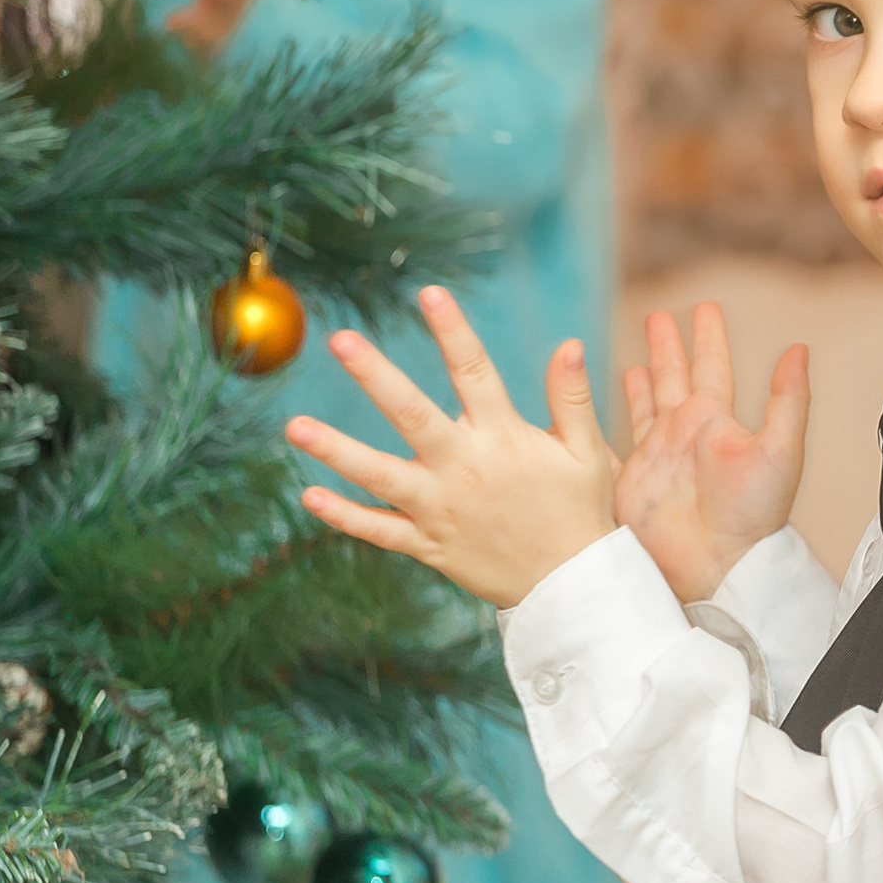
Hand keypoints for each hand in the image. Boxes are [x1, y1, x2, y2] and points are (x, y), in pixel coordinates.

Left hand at [288, 287, 617, 609]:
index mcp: (504, 439)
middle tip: (340, 341)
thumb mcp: (587, 452)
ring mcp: (442, 509)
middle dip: (376, 376)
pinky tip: (309, 496)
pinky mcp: (430, 545)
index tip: (430, 293)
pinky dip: (345, 516)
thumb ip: (572, 398)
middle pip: (413, 415)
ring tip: (295, 427)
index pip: (475, 372)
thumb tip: (568, 344)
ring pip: (381, 476)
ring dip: (337, 451)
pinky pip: (380, 531)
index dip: (453, 331)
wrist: (573, 589)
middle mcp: (465, 469)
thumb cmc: (581, 512)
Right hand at [615, 303, 808, 603]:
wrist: (717, 567)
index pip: (712, 366)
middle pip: (673, 377)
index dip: (708, 336)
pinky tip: (599, 411)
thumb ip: (788, 399)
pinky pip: (611, 444)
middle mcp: (684, 434)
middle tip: (659, 316)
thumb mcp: (780, 450)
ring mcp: (655, 457)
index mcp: (716, 422)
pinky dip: (603, 425)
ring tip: (637, 360)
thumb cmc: (754, 517)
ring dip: (642, 380)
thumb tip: (799, 348)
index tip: (704, 307)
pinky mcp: (628, 482)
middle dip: (667, 347)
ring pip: (645, 407)